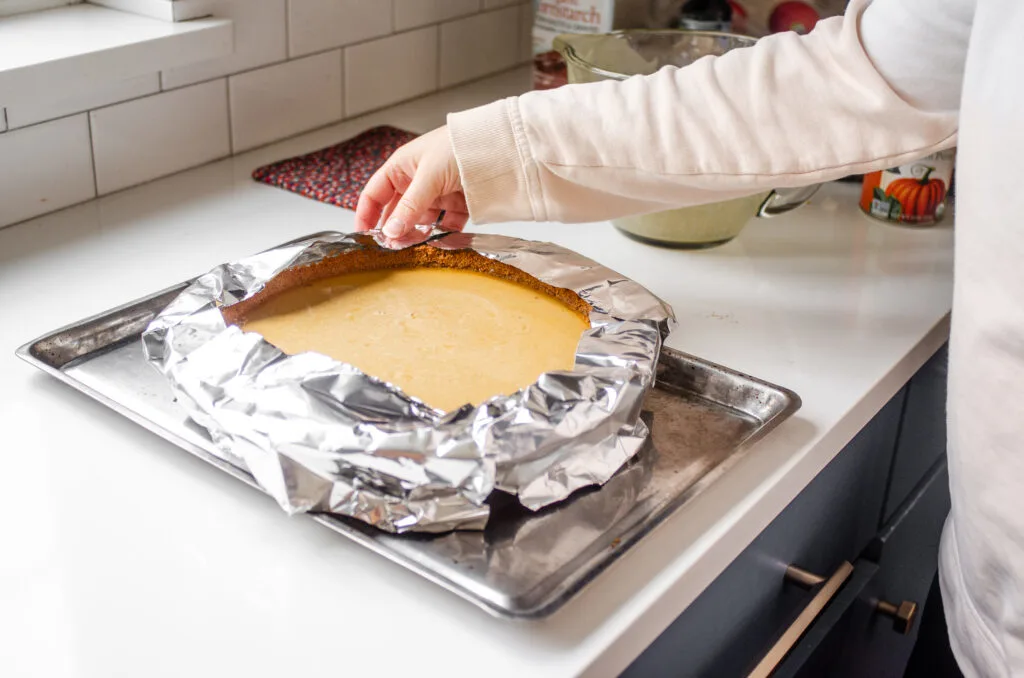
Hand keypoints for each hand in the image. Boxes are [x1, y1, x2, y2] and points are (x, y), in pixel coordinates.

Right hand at [354, 126, 468, 243]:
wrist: (499, 145)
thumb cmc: (458, 146)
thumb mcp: (428, 176)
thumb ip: (410, 206)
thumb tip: (390, 232)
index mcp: (401, 168)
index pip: (374, 194)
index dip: (366, 215)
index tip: (363, 237)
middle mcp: (416, 181)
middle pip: (397, 212)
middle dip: (394, 230)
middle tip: (393, 249)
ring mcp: (437, 193)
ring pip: (421, 221)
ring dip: (418, 235)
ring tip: (415, 248)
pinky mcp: (457, 203)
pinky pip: (446, 224)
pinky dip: (443, 235)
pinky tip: (440, 243)